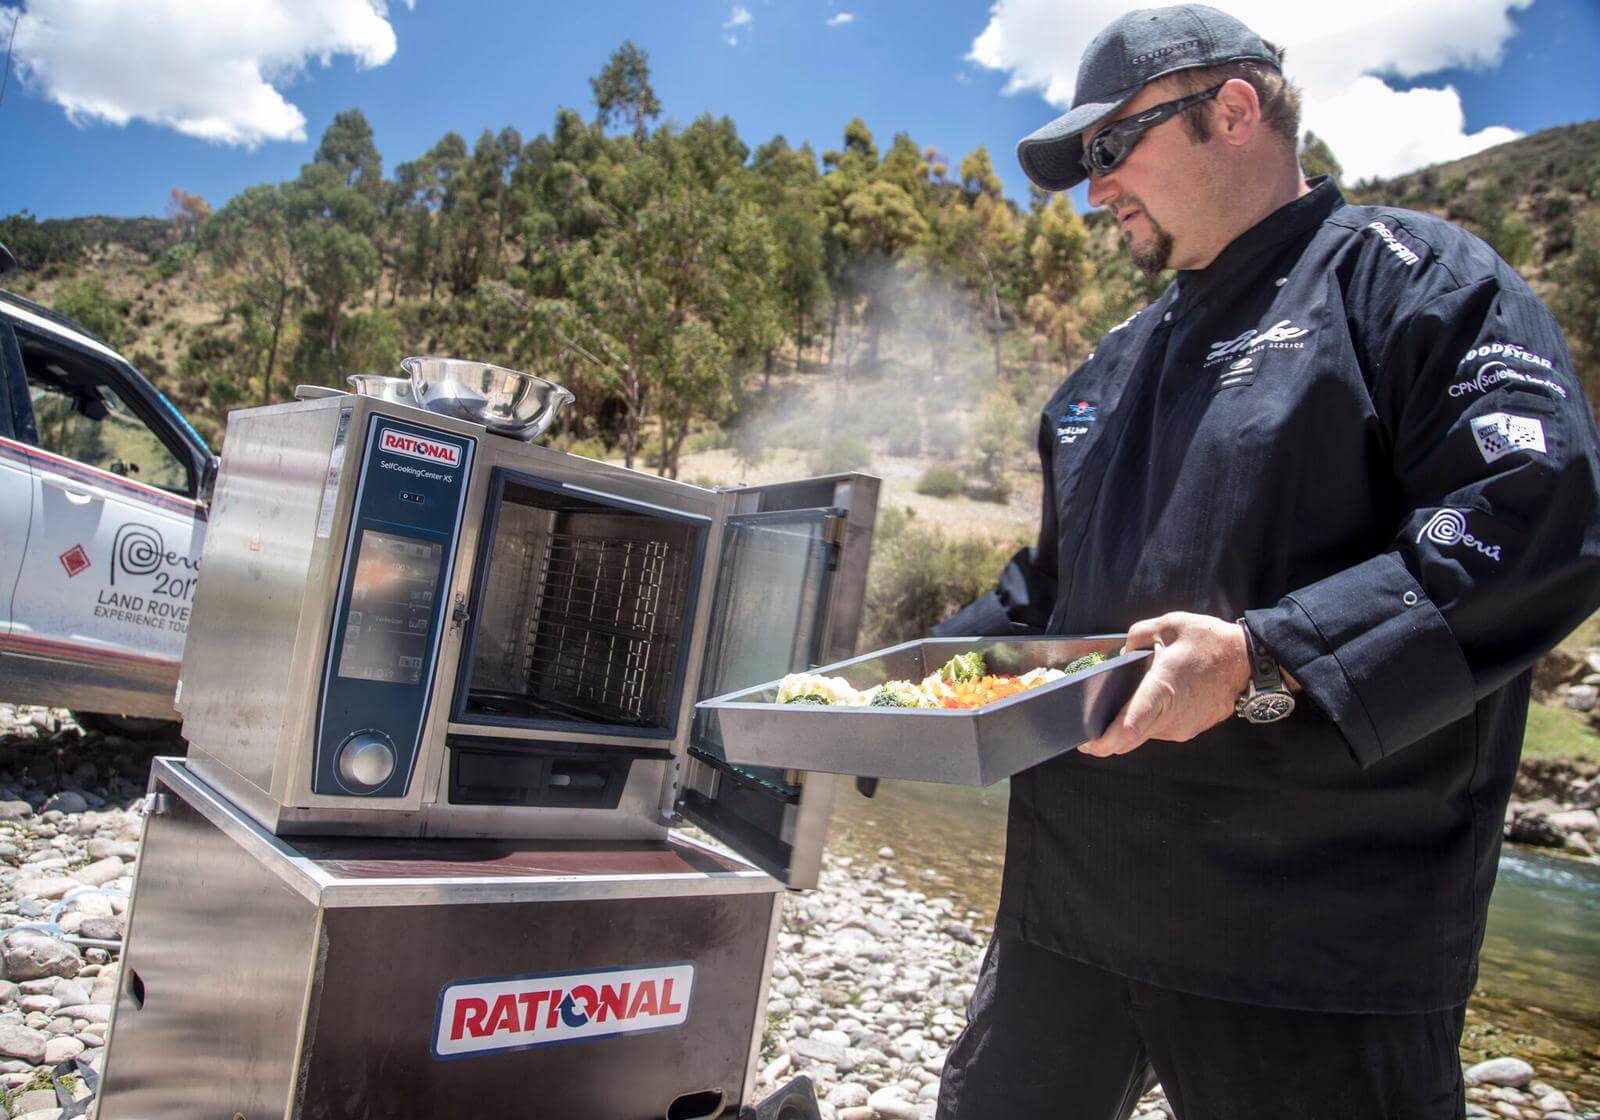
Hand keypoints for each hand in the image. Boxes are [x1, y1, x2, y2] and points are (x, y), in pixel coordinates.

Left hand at [1079, 612, 1251, 757]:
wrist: (1249, 661)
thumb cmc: (1210, 641)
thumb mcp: (1170, 625)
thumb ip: (1138, 635)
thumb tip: (1124, 651)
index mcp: (1161, 691)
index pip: (1128, 727)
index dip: (1103, 741)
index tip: (1085, 744)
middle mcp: (1170, 717)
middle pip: (1129, 738)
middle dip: (1106, 737)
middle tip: (1088, 728)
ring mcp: (1181, 728)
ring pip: (1144, 734)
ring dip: (1131, 724)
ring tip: (1124, 702)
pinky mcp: (1189, 730)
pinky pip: (1160, 729)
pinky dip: (1149, 720)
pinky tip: (1149, 701)